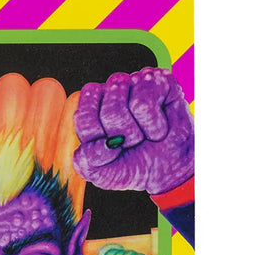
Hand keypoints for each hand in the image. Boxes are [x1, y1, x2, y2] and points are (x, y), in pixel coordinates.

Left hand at [73, 67, 193, 194]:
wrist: (170, 168)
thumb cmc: (133, 165)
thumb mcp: (103, 175)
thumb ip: (86, 162)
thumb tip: (99, 143)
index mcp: (91, 110)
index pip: (83, 116)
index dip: (98, 137)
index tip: (110, 147)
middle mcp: (111, 91)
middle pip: (108, 111)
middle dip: (123, 136)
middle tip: (132, 141)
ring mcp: (135, 82)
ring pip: (129, 104)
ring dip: (140, 131)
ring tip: (146, 134)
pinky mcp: (160, 80)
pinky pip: (147, 102)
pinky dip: (155, 124)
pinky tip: (160, 126)